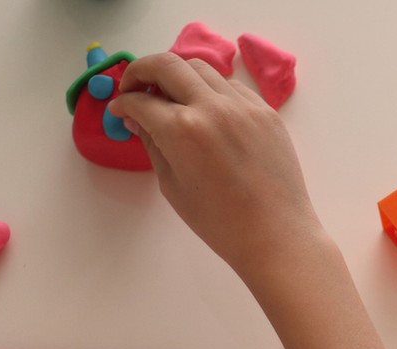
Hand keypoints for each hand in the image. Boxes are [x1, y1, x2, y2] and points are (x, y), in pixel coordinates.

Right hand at [107, 53, 320, 276]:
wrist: (276, 234)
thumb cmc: (220, 222)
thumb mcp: (172, 185)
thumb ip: (152, 143)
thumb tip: (138, 118)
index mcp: (183, 129)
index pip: (140, 100)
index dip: (123, 103)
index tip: (120, 110)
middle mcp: (213, 107)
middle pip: (167, 65)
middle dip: (142, 71)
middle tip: (135, 88)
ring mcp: (244, 106)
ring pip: (201, 68)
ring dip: (178, 75)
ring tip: (170, 96)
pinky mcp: (267, 112)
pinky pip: (232, 86)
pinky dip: (212, 89)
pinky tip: (207, 110)